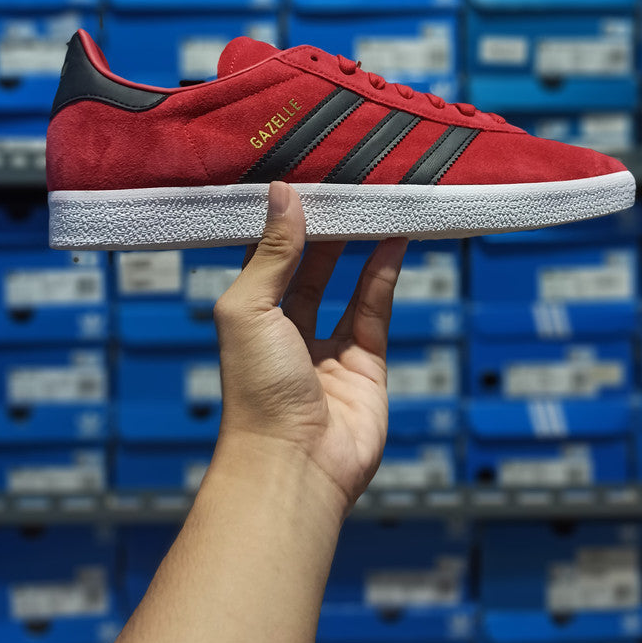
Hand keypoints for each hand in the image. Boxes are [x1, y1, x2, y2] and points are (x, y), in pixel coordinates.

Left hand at [212, 181, 407, 515]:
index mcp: (247, 318)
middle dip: (323, 228)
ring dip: (359, 244)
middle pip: (307, 267)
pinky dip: (385, 272)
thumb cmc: (255, 392)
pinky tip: (394, 238)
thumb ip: (272, 253)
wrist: (294, 466)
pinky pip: (376, 309)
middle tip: (342, 183)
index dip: (279, 219)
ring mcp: (327, 349)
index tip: (297, 176)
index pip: (264, 256)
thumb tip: (282, 194)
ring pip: (346, 285)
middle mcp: (284, 331)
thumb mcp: (250, 310)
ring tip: (373, 201)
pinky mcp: (366, 365)